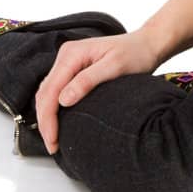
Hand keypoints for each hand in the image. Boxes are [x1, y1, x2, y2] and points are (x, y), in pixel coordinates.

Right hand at [34, 28, 160, 153]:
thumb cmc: (135, 53)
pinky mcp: (74, 69)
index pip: (51, 90)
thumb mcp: (115, 67)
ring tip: (53, 139)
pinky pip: (57, 90)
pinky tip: (58, 122)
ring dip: (47, 116)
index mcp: (72, 54)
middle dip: (45, 121)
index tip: (53, 139)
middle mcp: (66, 56)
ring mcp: (69, 62)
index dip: (48, 117)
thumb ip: (88, 81)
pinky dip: (54, 108)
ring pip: (48, 93)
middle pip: (45, 93)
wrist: (147, 45)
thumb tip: (63, 100)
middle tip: (52, 146)